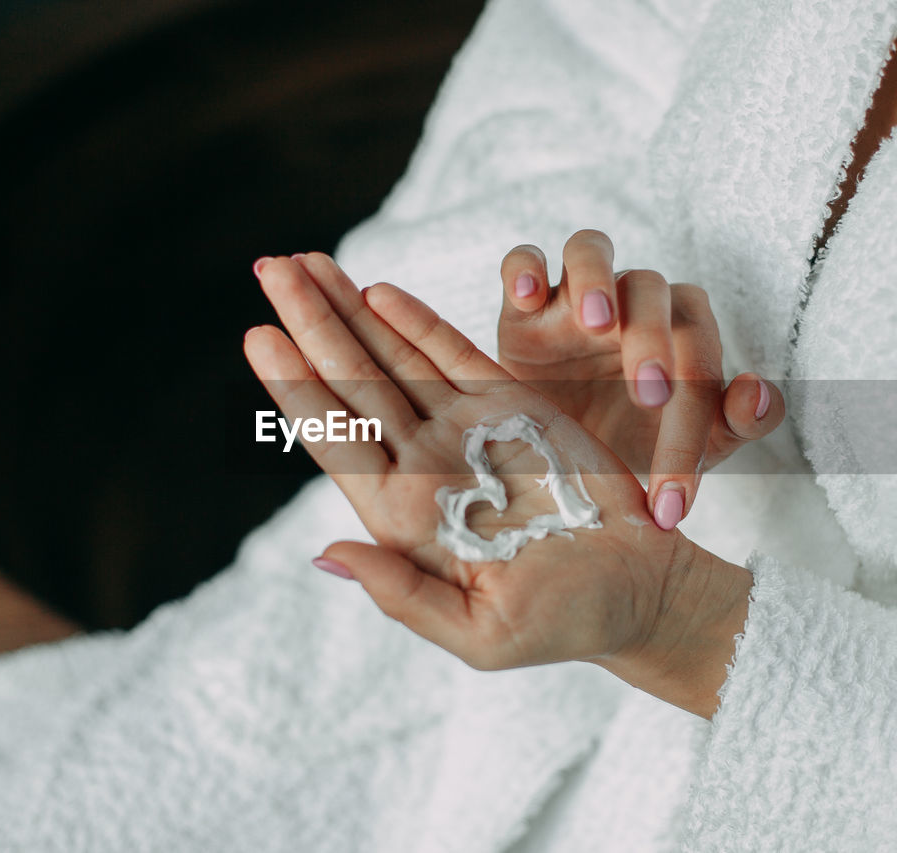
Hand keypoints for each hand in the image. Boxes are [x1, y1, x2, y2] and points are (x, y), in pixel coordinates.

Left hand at [244, 253, 750, 716]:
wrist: (639, 590)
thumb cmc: (563, 624)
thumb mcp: (480, 633)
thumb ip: (402, 594)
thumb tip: (325, 553)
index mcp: (403, 517)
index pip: (335, 441)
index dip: (294, 389)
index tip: (258, 336)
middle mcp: (422, 464)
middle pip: (351, 383)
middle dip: (309, 322)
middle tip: (269, 268)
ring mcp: (462, 429)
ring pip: (392, 357)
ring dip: (349, 309)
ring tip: (304, 263)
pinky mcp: (510, 406)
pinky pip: (451, 354)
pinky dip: (415, 321)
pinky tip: (375, 290)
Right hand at [497, 230, 784, 528]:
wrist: (560, 449)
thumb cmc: (634, 438)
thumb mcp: (692, 446)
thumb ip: (739, 420)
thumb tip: (759, 391)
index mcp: (685, 324)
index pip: (697, 357)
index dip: (689, 428)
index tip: (672, 497)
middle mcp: (634, 297)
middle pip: (651, 290)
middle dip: (652, 341)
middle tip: (649, 396)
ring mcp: (576, 294)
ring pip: (590, 250)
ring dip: (596, 279)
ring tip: (595, 322)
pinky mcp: (523, 304)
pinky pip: (524, 260)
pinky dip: (525, 268)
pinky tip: (527, 296)